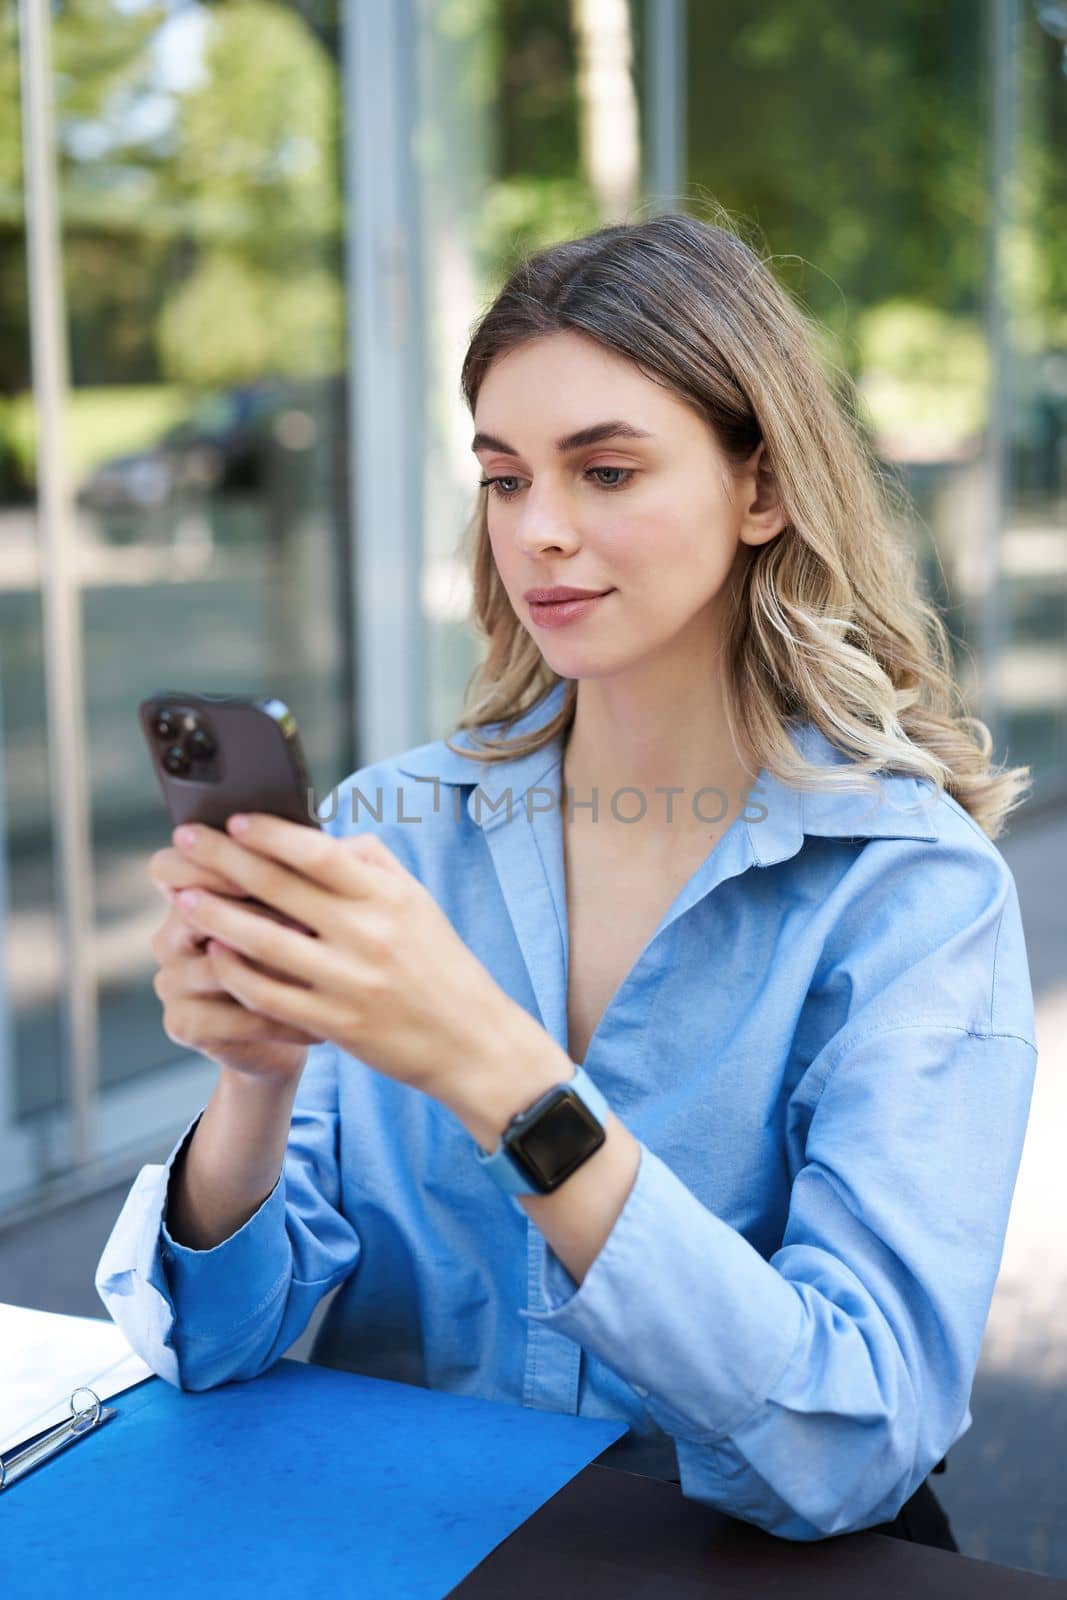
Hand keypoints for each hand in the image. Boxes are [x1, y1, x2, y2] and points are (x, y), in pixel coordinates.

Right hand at [147, 840, 325, 1083]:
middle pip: (188, 913)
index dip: (208, 863)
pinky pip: (224, 1019)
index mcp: (188, 894)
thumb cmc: (301, 950)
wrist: (294, 1020)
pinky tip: (309, 1022)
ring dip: (269, 968)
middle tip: (303, 923)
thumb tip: (351, 844)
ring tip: (317, 969)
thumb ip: (310, 876)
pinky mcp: (183, 1023)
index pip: (170, 867)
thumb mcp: (304, 908)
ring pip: (213, 969)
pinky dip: (271, 1020)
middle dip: (248, 914)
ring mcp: (171, 982)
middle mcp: (170, 936)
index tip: (262, 864)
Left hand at [168, 814, 521, 1100]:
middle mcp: (367, 934)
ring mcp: (349, 982)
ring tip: (183, 896)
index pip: (316, 853)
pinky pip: (269, 995)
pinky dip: (235, 972)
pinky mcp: (336, 1025)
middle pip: (278, 888)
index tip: (232, 820)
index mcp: (387, 897)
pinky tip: (214, 954)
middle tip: (184, 842)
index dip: (268, 833)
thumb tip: (322, 836)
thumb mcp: (418, 903)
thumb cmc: (440, 965)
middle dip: (222, 860)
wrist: (471, 1041)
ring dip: (215, 914)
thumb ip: (372, 864)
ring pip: (262, 941)